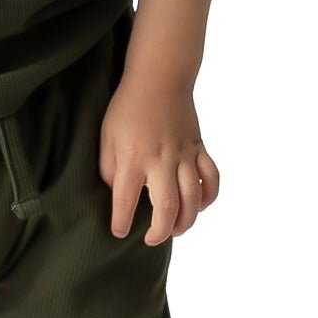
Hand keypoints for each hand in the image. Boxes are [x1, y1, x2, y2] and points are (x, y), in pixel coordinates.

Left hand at [99, 77, 219, 244]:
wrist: (160, 78)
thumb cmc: (127, 109)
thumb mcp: (106, 138)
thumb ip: (109, 169)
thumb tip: (116, 195)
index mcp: (132, 158)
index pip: (125, 200)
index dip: (121, 222)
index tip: (119, 232)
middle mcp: (160, 159)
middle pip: (168, 205)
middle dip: (161, 231)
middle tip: (152, 239)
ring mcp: (184, 154)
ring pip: (193, 197)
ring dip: (186, 221)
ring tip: (175, 230)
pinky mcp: (199, 148)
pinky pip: (211, 178)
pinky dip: (208, 197)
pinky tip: (198, 206)